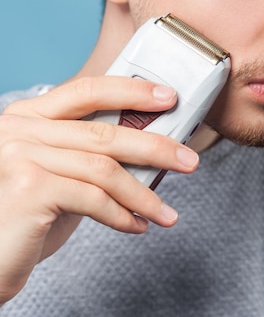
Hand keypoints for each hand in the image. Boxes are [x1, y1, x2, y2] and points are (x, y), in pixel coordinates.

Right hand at [0, 76, 198, 302]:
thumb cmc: (21, 216)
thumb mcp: (54, 172)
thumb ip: (86, 154)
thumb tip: (147, 148)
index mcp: (29, 115)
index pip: (87, 90)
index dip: (131, 90)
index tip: (168, 96)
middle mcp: (20, 128)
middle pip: (103, 132)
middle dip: (154, 147)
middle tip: (189, 160)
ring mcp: (21, 155)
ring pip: (103, 168)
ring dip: (143, 193)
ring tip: (167, 213)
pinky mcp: (28, 187)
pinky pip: (92, 198)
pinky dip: (121, 215)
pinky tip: (135, 227)